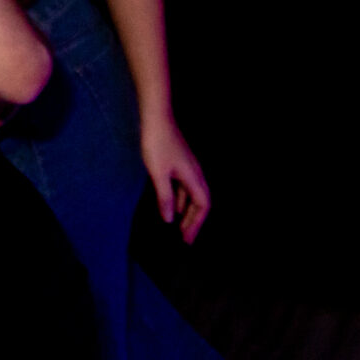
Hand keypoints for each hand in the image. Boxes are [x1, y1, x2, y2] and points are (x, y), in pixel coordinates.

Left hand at [141, 113, 213, 241]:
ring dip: (186, 212)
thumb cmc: (158, 145)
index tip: (187, 240)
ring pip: (192, 196)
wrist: (157, 120)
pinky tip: (170, 207)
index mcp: (194, 177)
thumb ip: (164, 197)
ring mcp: (188, 169)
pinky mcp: (180, 166)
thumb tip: (169, 219)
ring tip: (177, 227)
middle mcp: (195, 174)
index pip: (203, 205)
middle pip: (201, 202)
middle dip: (193, 221)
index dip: (196, 223)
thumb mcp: (158, 174)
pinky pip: (184, 189)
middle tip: (184, 239)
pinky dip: (179, 201)